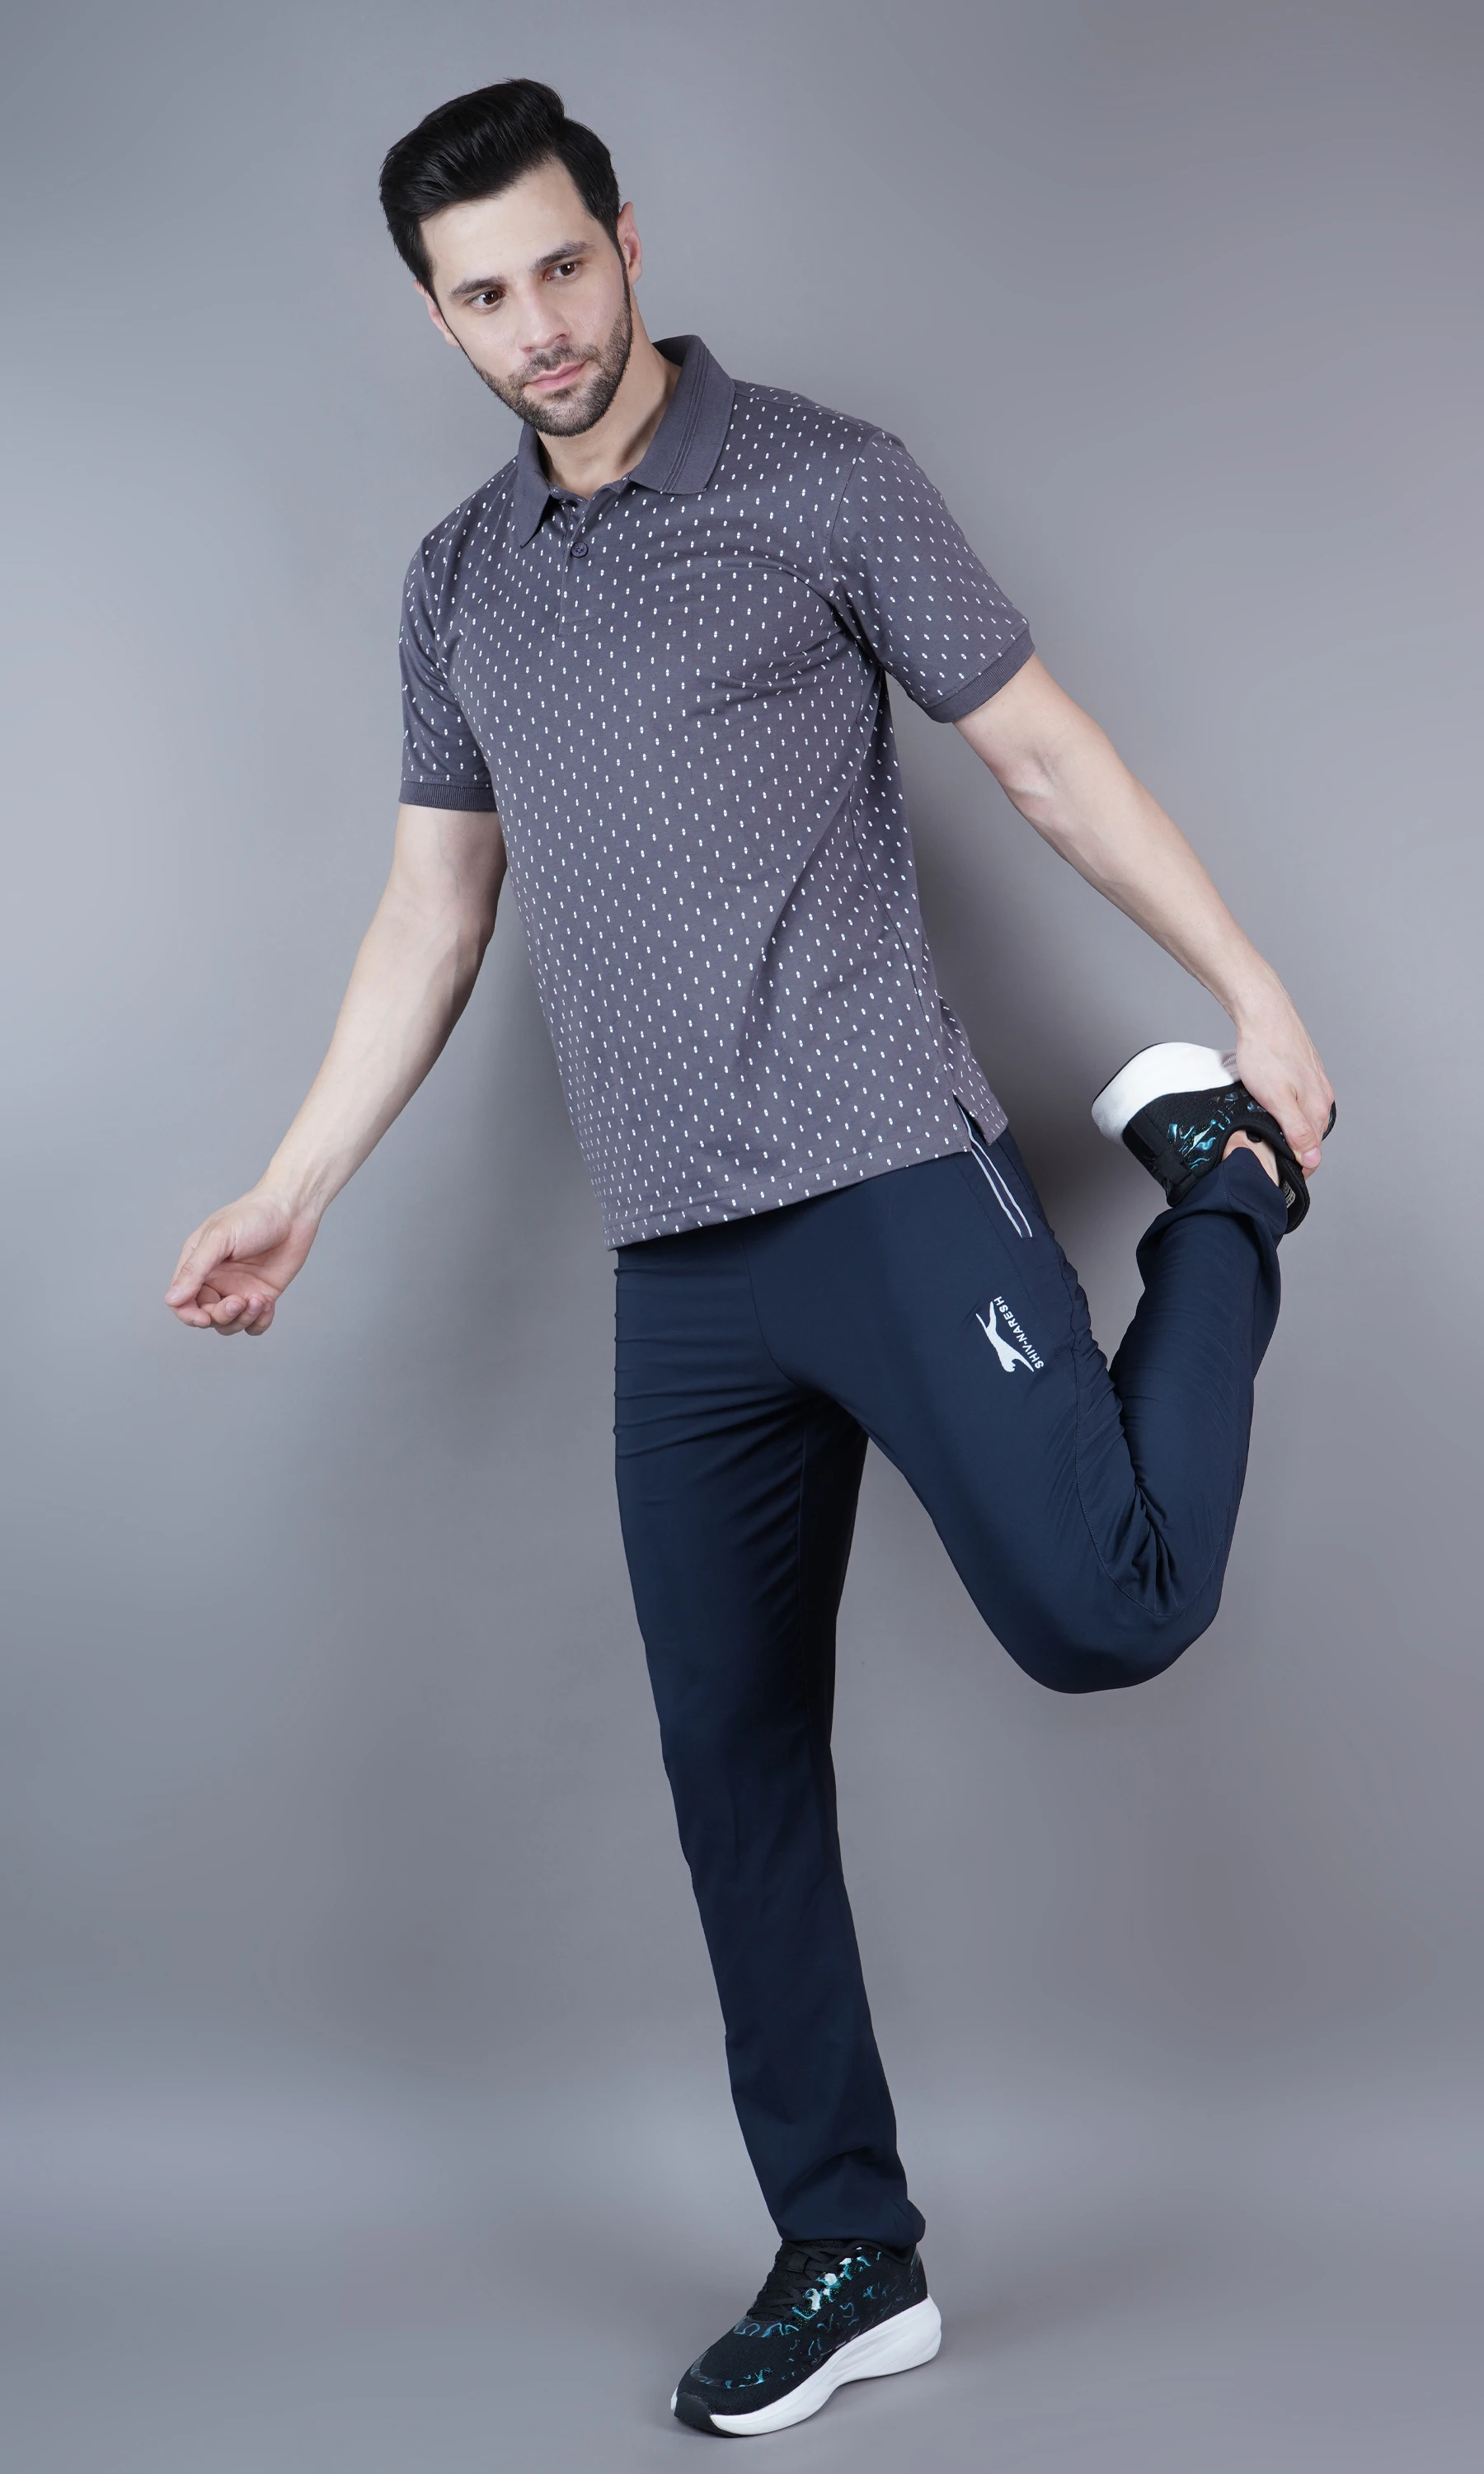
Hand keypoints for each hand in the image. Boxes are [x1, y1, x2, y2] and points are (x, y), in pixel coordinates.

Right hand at [164, 1187, 319, 1336]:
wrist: (293, 1210)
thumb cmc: (254, 1215)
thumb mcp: (219, 1239)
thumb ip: (195, 1269)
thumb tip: (172, 1298)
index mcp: (198, 1265)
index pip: (182, 1302)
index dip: (189, 1316)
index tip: (205, 1318)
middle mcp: (216, 1281)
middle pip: (207, 1317)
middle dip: (222, 1316)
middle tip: (240, 1300)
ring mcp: (239, 1289)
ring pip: (230, 1325)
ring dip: (243, 1319)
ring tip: (259, 1299)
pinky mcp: (262, 1296)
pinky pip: (254, 1325)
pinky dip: (259, 1322)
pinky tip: (268, 1303)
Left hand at [1232, 996, 1334, 1173]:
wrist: (1263, 1013)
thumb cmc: (1265, 1053)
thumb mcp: (1276, 1100)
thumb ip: (1296, 1130)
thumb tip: (1313, 1158)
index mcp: (1317, 1106)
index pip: (1314, 1150)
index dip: (1300, 1167)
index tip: (1281, 1175)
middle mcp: (1322, 1095)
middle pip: (1312, 1135)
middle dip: (1296, 1151)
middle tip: (1271, 1160)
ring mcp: (1315, 1081)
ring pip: (1306, 1117)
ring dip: (1292, 1131)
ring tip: (1271, 1137)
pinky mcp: (1305, 1071)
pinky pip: (1301, 1100)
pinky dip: (1289, 1112)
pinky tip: (1274, 1109)